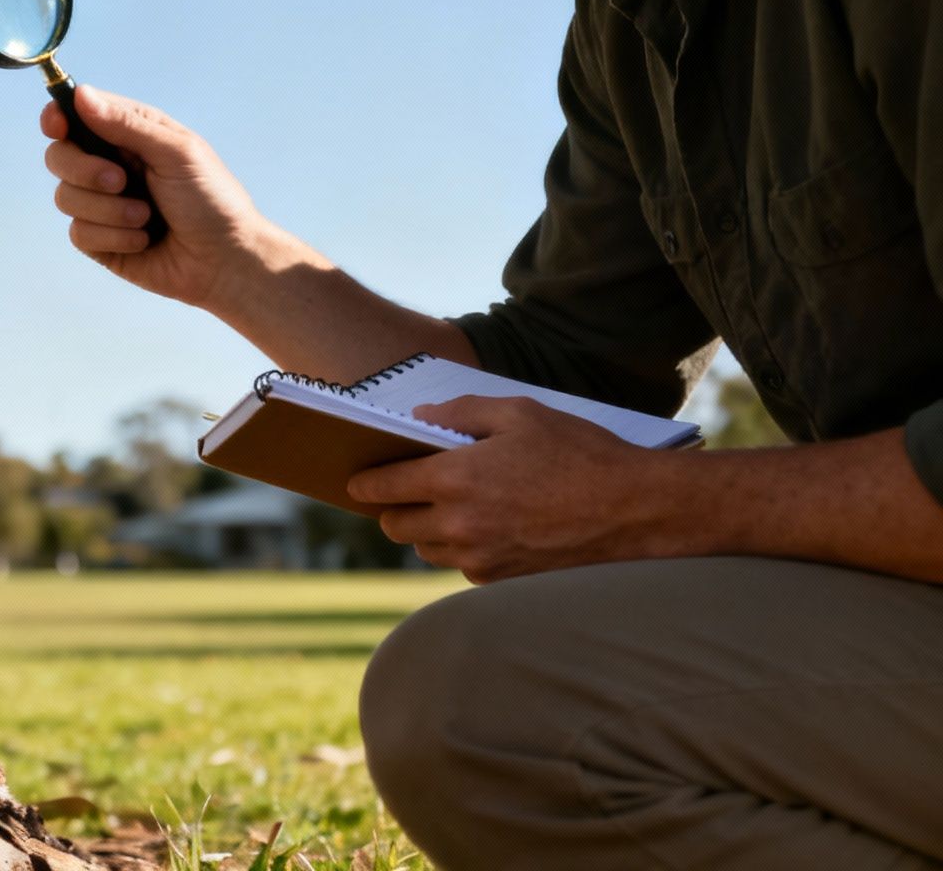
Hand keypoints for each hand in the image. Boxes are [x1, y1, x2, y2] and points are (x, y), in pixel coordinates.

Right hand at [42, 85, 270, 310]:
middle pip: (59, 156)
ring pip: (65, 197)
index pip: (76, 116)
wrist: (225, 261)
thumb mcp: (175, 152)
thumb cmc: (211, 200)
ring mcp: (102, 204)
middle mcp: (109, 165)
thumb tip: (81, 94)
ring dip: (109, 210)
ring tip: (147, 217)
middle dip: (84, 170)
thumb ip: (126, 125)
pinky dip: (113, 237)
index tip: (57, 126)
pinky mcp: (100, 241)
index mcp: (129, 135)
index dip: (58, 117)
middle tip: (119, 180)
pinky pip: (79, 234)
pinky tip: (143, 241)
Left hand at [344, 396, 678, 582]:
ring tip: (451, 505)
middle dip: (393, 508)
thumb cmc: (579, 453)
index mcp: (454, 480)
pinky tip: (488, 524)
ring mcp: (480, 559)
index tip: (356, 480)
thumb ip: (459, 412)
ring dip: (428, 530)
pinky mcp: (503, 581)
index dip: (365, 482)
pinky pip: (463, 565)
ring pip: (427, 549)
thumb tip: (418, 419)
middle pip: (396, 526)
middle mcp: (459, 526)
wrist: (636, 510)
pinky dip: (463, 548)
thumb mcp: (519, 413)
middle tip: (403, 490)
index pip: (383, 487)